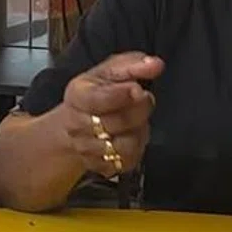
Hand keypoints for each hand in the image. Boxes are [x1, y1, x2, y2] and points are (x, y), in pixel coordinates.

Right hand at [60, 52, 164, 177]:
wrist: (79, 119)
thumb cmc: (98, 91)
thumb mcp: (112, 70)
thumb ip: (134, 65)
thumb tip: (154, 64)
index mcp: (77, 94)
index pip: (97, 99)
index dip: (121, 95)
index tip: (138, 89)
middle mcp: (76, 124)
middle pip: (114, 122)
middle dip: (138, 110)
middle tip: (144, 98)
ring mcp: (86, 147)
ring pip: (123, 145)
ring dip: (138, 131)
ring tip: (137, 119)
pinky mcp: (99, 166)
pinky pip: (126, 161)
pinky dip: (137, 148)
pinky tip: (132, 135)